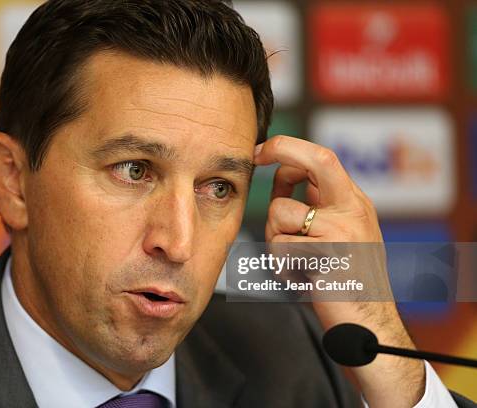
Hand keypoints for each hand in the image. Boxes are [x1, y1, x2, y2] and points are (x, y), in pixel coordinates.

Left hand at [254, 135, 424, 407]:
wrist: (368, 325)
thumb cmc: (344, 281)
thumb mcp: (338, 233)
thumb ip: (317, 205)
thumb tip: (283, 177)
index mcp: (353, 203)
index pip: (323, 158)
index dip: (288, 149)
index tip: (262, 151)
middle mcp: (352, 210)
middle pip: (316, 160)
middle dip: (280, 150)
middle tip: (256, 155)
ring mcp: (342, 230)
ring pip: (280, 213)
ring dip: (274, 237)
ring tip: (294, 260)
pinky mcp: (328, 254)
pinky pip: (278, 246)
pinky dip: (279, 263)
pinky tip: (299, 276)